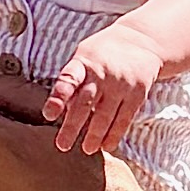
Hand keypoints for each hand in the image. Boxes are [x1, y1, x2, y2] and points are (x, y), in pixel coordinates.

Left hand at [40, 28, 151, 160]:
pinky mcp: (137, 94)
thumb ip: (72, 82)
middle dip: (73, 126)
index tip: (48, 115)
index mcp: (83, 63)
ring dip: (95, 134)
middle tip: (62, 145)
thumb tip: (59, 111)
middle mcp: (102, 74)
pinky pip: (125, 118)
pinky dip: (115, 133)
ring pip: (106, 114)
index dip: (58, 98)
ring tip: (87, 149)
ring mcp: (121, 84)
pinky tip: (106, 146)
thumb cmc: (102, 54)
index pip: (68, 80)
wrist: (141, 41)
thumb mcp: (83, 58)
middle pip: (86, 103)